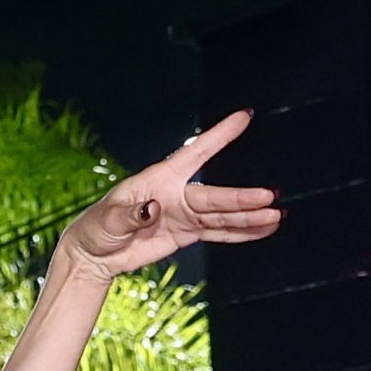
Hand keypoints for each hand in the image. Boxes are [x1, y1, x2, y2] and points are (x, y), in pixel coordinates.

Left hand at [60, 112, 279, 278]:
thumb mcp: (108, 218)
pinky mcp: (185, 235)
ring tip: (275, 217)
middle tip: (269, 199)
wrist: (94, 253)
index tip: (243, 117)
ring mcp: (184, 216)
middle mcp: (178, 194)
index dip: (218, 136)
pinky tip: (262, 230)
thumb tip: (153, 210)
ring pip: (222, 217)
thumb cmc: (97, 227)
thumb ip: (130, 214)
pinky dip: (240, 233)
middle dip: (242, 199)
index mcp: (160, 179)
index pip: (195, 153)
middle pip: (215, 197)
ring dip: (249, 218)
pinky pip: (218, 234)